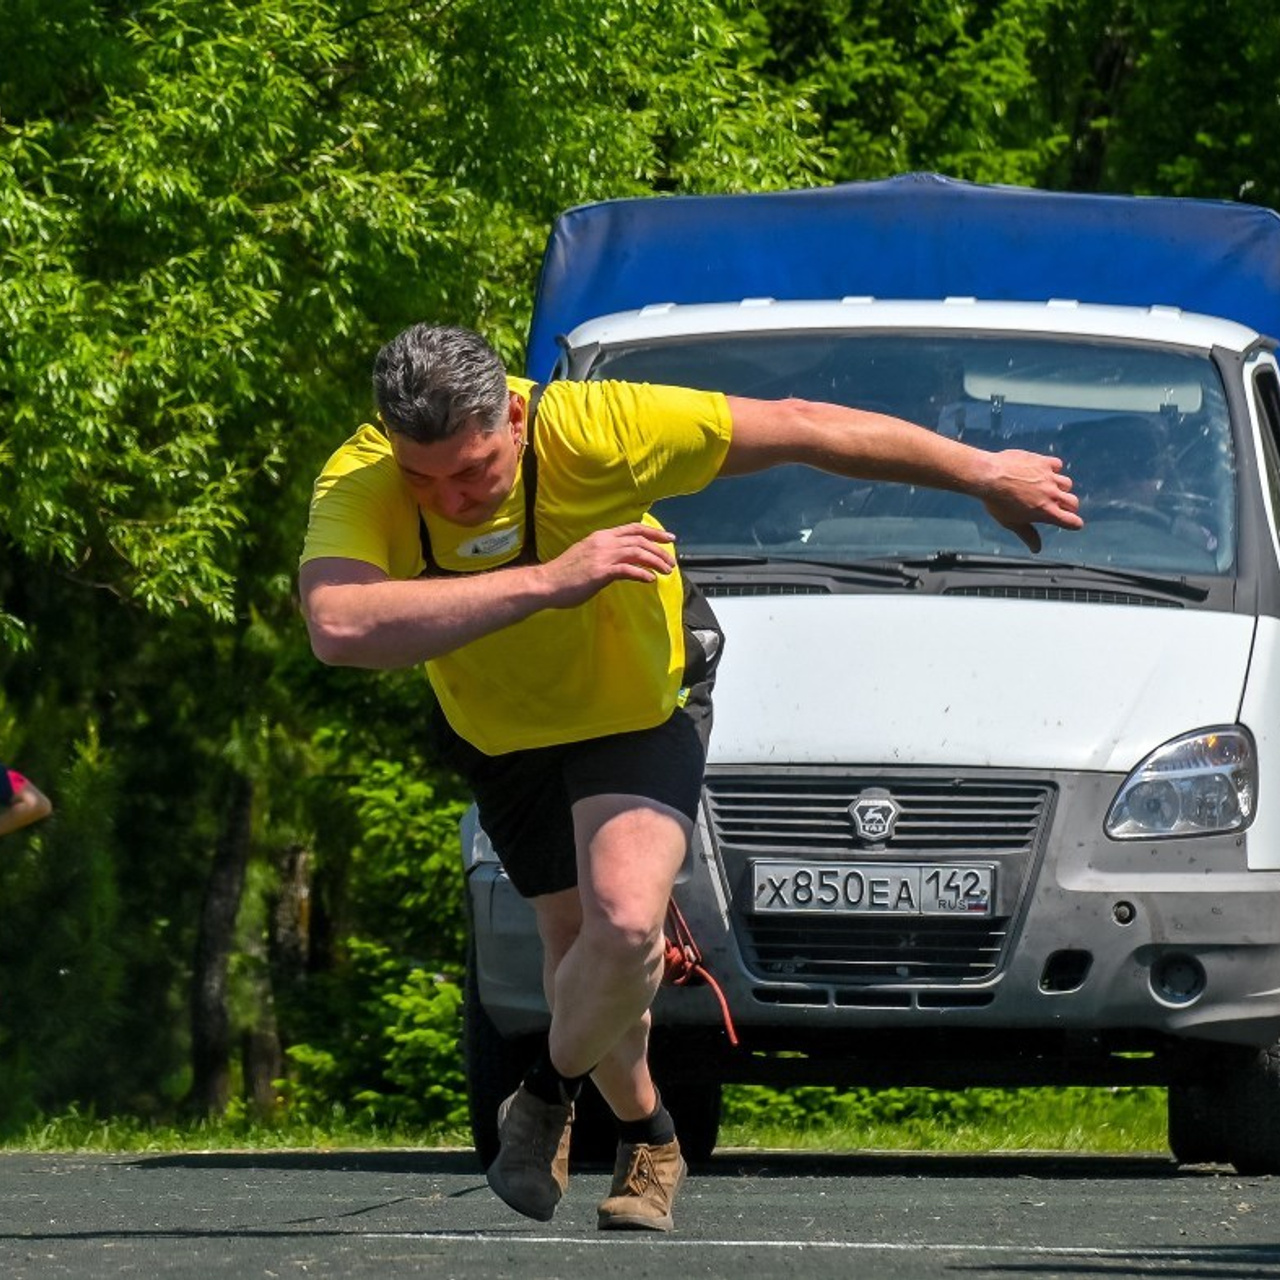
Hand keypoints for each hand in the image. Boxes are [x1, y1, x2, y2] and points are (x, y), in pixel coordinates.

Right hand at [537, 522, 676, 607]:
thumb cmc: (565, 574)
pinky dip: (642, 574)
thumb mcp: (588, 556)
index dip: (654, 532)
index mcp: (601, 536)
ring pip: (638, 552)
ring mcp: (602, 556)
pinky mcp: (601, 572)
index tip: (669, 539)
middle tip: (672, 561)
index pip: (633, 528)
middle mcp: (604, 542)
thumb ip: (606, 556)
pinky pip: (628, 570)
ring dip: (656, 561)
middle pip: (640, 539)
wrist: (546, 582)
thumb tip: (623, 564)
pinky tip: (650, 579)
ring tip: (666, 571)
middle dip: (660, 549)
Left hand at [980, 449, 1083, 552]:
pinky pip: (1057, 465)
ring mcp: (1049, 477)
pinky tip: (1042, 472)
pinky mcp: (1043, 462)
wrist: (988, 476)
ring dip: (1060, 487)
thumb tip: (1037, 549)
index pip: (1072, 521)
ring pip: (1066, 483)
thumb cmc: (998, 502)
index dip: (1073, 524)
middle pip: (1073, 502)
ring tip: (1046, 488)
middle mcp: (1052, 494)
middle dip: (1067, 506)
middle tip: (1056, 505)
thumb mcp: (1012, 523)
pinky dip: (1053, 469)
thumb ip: (1028, 535)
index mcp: (1046, 512)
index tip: (1071, 523)